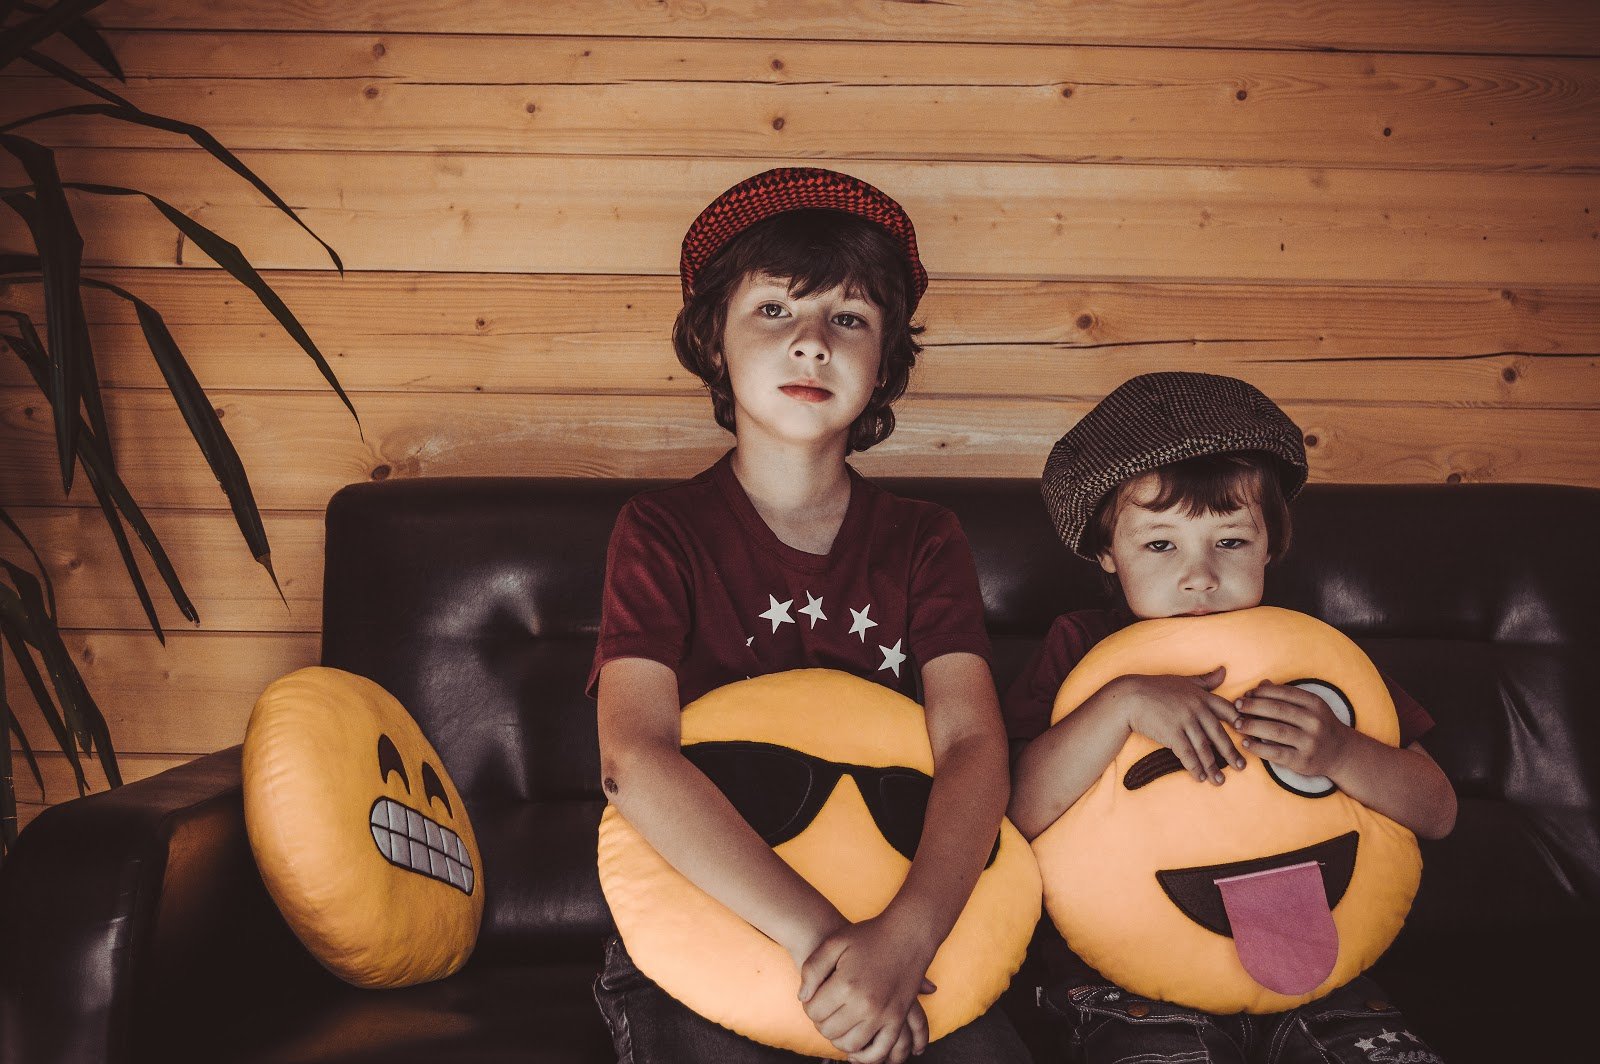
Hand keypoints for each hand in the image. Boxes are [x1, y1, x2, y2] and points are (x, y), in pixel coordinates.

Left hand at [797, 914, 937, 1062]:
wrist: (908, 935)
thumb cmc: (869, 936)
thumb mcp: (834, 943)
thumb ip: (812, 969)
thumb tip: (803, 998)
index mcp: (846, 984)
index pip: (813, 1011)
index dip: (809, 1005)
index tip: (815, 996)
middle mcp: (864, 1004)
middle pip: (829, 1030)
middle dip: (821, 1022)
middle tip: (826, 1008)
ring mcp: (883, 1015)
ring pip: (850, 1045)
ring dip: (839, 1038)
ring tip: (839, 1023)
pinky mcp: (897, 1020)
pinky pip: (879, 1051)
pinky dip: (865, 1056)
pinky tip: (856, 1050)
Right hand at [1117, 668, 1243, 784]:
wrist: (1130, 697)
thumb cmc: (1156, 688)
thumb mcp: (1184, 680)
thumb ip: (1206, 680)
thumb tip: (1224, 671)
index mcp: (1201, 696)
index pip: (1228, 710)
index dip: (1240, 724)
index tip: (1250, 736)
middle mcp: (1196, 708)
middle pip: (1219, 734)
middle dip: (1231, 752)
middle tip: (1241, 767)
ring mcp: (1184, 721)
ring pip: (1204, 748)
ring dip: (1213, 766)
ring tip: (1220, 780)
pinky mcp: (1172, 733)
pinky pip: (1187, 754)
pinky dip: (1195, 767)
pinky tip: (1200, 778)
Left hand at [1233, 682, 1355, 777]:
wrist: (1341, 753)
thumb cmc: (1319, 725)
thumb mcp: (1309, 707)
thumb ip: (1286, 695)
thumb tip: (1261, 684)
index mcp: (1315, 704)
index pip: (1284, 693)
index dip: (1262, 692)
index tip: (1246, 694)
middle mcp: (1315, 722)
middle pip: (1277, 710)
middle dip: (1253, 706)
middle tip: (1236, 706)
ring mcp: (1310, 742)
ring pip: (1275, 731)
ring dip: (1252, 726)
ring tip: (1237, 724)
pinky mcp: (1303, 761)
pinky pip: (1276, 753)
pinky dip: (1258, 748)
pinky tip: (1246, 743)